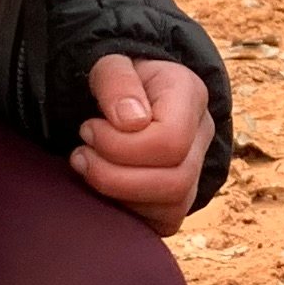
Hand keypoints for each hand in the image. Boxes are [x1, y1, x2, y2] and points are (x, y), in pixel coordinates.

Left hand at [72, 53, 212, 233]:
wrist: (121, 94)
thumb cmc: (114, 80)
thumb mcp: (108, 63)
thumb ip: (116, 80)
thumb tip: (130, 120)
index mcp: (190, 95)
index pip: (170, 141)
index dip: (120, 145)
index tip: (88, 128)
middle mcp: (202, 135)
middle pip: (176, 181)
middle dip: (115, 175)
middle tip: (81, 154)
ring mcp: (196, 169)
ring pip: (173, 207)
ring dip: (118, 194)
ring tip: (86, 166)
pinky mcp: (180, 198)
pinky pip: (165, 221)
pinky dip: (127, 211)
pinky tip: (104, 187)